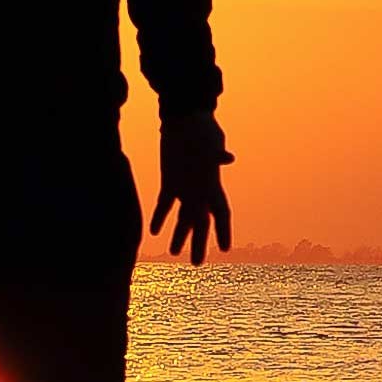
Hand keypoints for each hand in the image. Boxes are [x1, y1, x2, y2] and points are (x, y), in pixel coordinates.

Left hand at [150, 111, 233, 265]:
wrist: (184, 117)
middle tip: (196, 264)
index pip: (220, 213)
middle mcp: (200, 190)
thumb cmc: (202, 128)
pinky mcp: (170, 180)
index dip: (223, 231)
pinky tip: (154, 231)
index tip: (225, 248)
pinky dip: (160, 216)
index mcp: (212, 185)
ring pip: (183, 217)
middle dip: (199, 244)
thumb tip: (228, 158)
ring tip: (174, 252)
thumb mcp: (212, 141)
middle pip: (200, 223)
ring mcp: (185, 187)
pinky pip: (165, 204)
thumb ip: (218, 153)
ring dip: (179, 234)